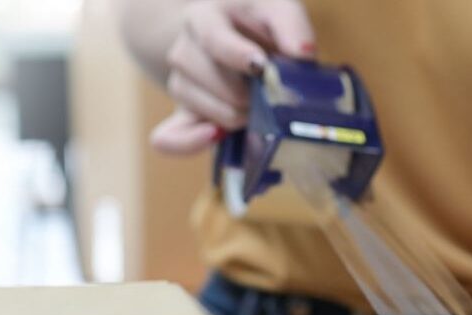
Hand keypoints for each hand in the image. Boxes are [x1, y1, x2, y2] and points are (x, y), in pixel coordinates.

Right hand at [151, 0, 315, 154]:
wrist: (235, 38)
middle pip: (209, 80)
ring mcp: (180, 84)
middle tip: (269, 92)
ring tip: (255, 106)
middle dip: (246, 92)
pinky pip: (168, 138)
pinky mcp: (181, 114)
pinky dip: (189, 143)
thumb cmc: (257, 23)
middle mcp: (183, 50)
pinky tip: (216, 136)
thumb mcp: (277, 10)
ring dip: (236, 116)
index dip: (237, 55)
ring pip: (203, 109)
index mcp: (203, 19)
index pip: (213, 38)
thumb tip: (302, 54)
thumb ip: (292, 27)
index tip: (260, 66)